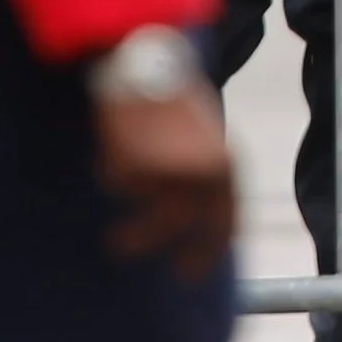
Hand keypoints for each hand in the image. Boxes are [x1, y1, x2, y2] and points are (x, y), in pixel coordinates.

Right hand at [95, 86, 235, 281]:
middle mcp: (205, 170)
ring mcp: (172, 169)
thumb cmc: (171, 104)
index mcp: (225, 162)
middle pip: (190, 227)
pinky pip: (121, 186)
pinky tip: (116, 151)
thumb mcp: (201, 140)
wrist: (145, 66)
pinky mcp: (140, 166)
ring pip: (151, 215)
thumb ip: (200, 176)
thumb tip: (192, 219)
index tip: (200, 270)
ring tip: (118, 244)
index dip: (215, 247)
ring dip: (136, 235)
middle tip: (175, 275)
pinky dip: (114, 176)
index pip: (228, 218)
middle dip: (183, 255)